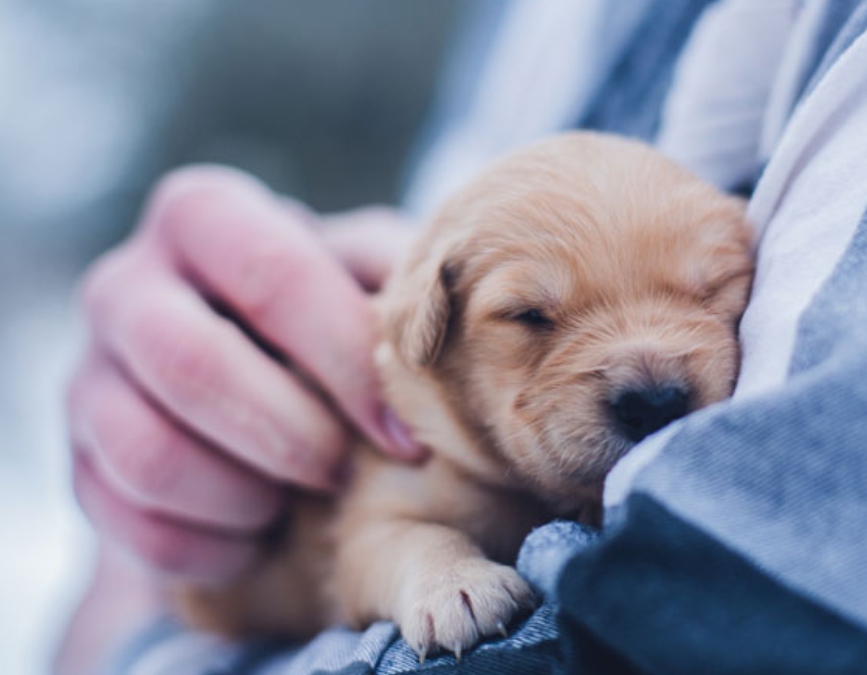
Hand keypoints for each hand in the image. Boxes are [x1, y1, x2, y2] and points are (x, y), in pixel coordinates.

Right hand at [68, 166, 424, 583]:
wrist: (254, 382)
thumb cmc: (331, 318)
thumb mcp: (368, 276)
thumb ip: (399, 278)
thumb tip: (461, 310)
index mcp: (205, 216)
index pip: (274, 275)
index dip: (347, 363)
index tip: (407, 436)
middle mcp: (126, 284)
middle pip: (190, 363)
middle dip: (289, 435)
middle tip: (344, 472)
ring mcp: (89, 374)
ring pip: (146, 452)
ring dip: (245, 495)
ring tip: (299, 499)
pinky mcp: (80, 462)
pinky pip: (131, 524)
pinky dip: (210, 546)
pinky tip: (260, 536)